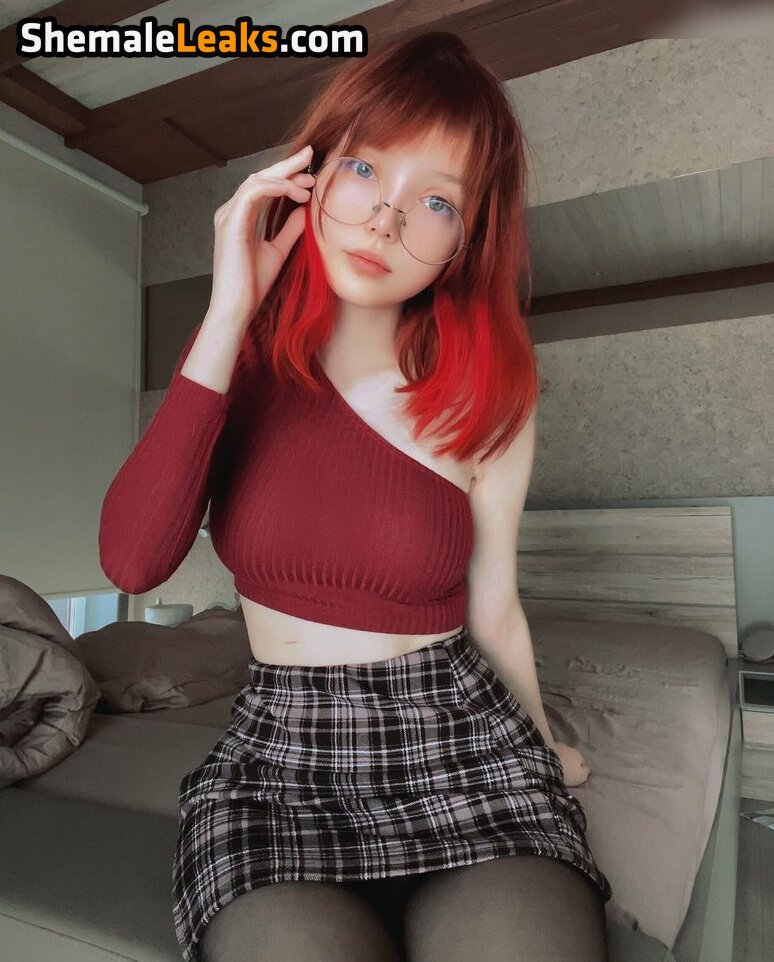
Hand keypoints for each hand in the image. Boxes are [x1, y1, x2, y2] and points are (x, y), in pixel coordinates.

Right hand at [208, 143, 315, 323]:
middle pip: (260, 177)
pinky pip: (253, 192)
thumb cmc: (252, 284)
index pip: (264, 187)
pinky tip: (295, 191)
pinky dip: (275, 187)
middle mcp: (231, 212)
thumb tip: (304, 211)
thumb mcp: (278, 251)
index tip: (311, 173)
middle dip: (287, 165)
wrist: (237, 307)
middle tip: (311, 154)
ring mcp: (228, 215)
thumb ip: (289, 229)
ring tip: (309, 183)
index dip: (287, 175)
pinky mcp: (231, 222)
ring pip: (257, 180)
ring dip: (285, 177)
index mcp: (240, 217)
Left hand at [551, 741, 590, 786]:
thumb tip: (587, 768)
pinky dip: (553, 755)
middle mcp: (570, 747)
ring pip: (562, 752)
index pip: (582, 761)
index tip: (576, 773)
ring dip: (562, 757)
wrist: (549, 764)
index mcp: (579, 754)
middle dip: (570, 760)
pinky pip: (553, 751)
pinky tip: (551, 760)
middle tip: (567, 769)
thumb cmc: (567, 772)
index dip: (580, 767)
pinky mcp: (548, 746)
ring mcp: (558, 745)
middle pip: (572, 755)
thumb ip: (586, 772)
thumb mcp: (581, 776)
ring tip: (558, 764)